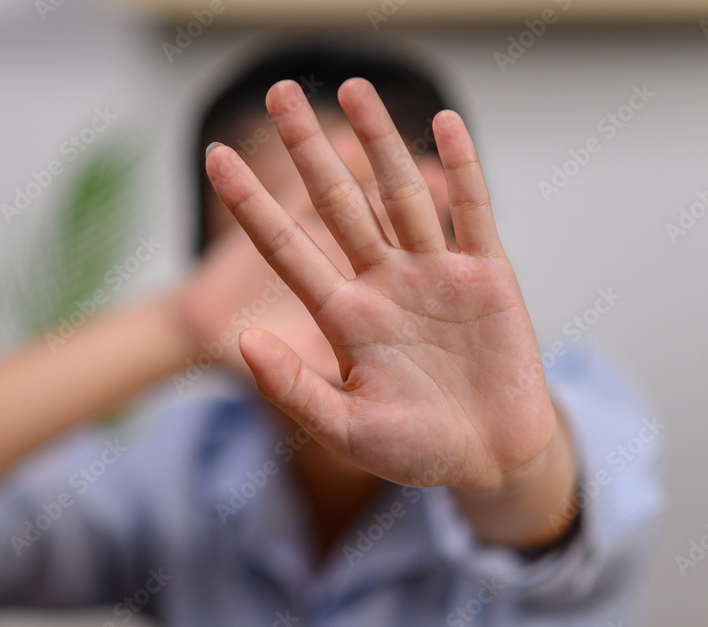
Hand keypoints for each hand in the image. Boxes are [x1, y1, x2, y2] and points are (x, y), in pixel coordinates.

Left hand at [204, 78, 557, 495]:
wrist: (491, 457)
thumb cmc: (417, 448)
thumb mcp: (347, 429)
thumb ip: (294, 388)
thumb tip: (244, 342)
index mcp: (345, 316)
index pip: (288, 248)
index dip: (252, 204)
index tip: (217, 158)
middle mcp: (383, 283)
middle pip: (338, 203)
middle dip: (308, 150)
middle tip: (278, 93)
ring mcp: (434, 274)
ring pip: (399, 193)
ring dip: (378, 141)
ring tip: (352, 89)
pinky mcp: (486, 274)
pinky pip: (470, 212)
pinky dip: (460, 170)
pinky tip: (444, 126)